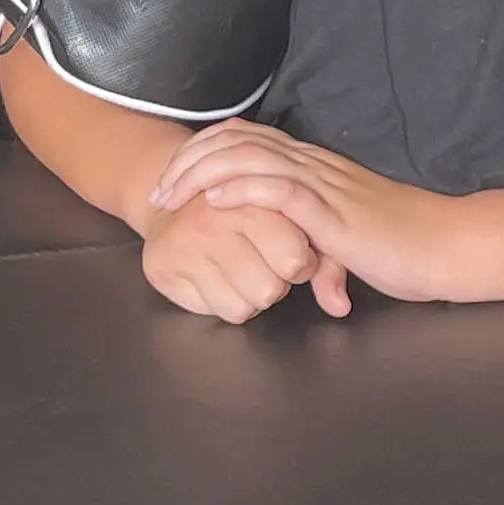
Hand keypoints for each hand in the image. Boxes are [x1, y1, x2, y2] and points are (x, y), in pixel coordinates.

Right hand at [139, 194, 322, 323]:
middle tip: (262, 261)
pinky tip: (214, 274)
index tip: (291, 252)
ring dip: (247, 296)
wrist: (179, 194)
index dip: (300, 265)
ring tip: (240, 267)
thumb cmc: (249, 212)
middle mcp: (215, 222)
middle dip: (273, 284)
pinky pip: (210, 311)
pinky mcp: (162, 266)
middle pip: (268, 291)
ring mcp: (185, 245)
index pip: (295, 262)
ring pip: (240, 308)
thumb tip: (341, 306)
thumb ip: (326, 260)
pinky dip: (218, 300)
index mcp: (254, 200)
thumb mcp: (293, 220)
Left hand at [148, 121, 460, 310]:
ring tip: (171, 198)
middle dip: (189, 161)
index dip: (205, 152)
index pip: (248, 140)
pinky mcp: (332, 211)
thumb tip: (327, 294)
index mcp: (315, 168)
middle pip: (237, 141)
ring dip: (201, 174)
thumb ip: (334, 264)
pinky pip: (279, 189)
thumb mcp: (356, 255)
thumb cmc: (406, 250)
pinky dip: (241, 190)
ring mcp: (322, 185)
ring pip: (249, 159)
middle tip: (158, 193)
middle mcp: (313, 166)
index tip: (175, 182)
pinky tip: (214, 202)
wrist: (444, 248)